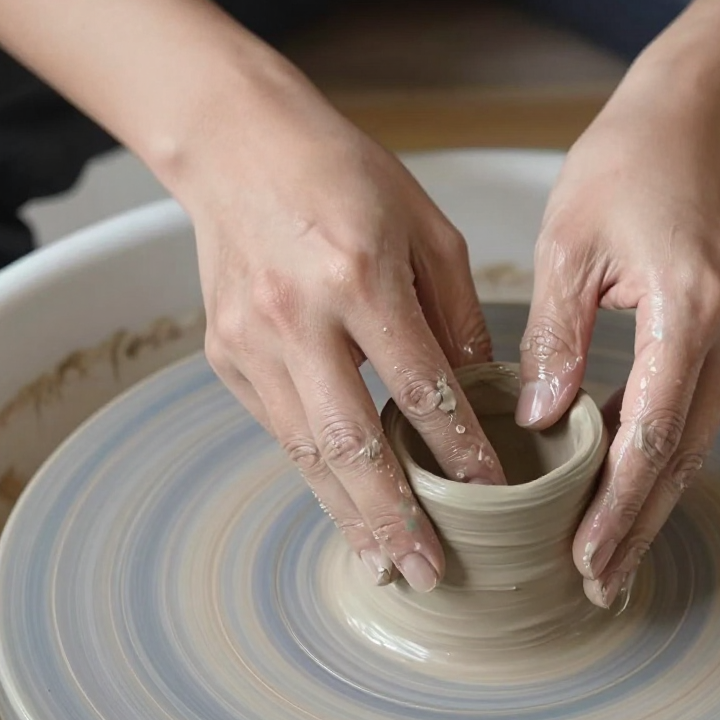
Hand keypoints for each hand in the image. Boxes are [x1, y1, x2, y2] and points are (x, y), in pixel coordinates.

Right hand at [182, 73, 505, 593]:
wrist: (237, 146)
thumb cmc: (344, 175)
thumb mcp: (425, 227)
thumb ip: (457, 313)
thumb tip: (484, 389)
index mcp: (359, 277)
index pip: (422, 388)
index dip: (460, 450)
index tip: (493, 495)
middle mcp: (298, 319)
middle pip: (353, 445)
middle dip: (397, 518)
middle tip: (431, 572)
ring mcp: (252, 343)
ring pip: (308, 454)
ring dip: (351, 516)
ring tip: (389, 565)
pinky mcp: (226, 357)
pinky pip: (280, 432)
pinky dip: (317, 478)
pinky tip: (345, 511)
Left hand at [516, 66, 719, 608]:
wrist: (696, 122)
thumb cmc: (626, 165)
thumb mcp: (569, 245)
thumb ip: (554, 339)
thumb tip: (536, 421)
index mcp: (689, 313)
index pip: (651, 437)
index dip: (616, 507)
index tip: (583, 557)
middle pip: (682, 459)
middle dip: (638, 527)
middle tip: (600, 586)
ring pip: (693, 445)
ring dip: (651, 504)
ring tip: (609, 559)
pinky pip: (694, 416)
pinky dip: (660, 461)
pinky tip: (626, 492)